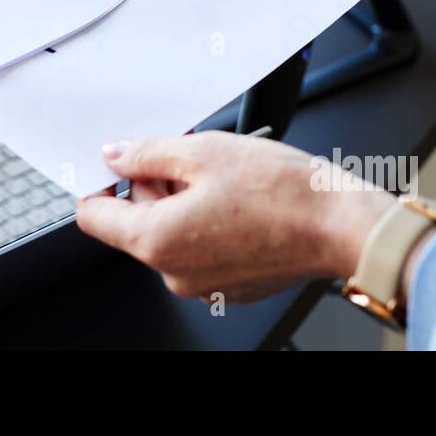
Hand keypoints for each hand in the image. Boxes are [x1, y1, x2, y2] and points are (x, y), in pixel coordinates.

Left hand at [76, 132, 395, 301]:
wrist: (342, 226)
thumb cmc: (283, 193)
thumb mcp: (203, 151)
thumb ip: (147, 153)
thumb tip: (116, 156)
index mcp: (157, 241)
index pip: (94, 218)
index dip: (98, 184)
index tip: (111, 165)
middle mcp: (174, 273)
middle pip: (136, 221)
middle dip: (154, 183)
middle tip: (188, 154)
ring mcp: (203, 284)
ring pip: (171, 231)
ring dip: (184, 198)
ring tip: (223, 174)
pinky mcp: (231, 284)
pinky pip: (202, 246)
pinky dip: (209, 219)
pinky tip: (239, 197)